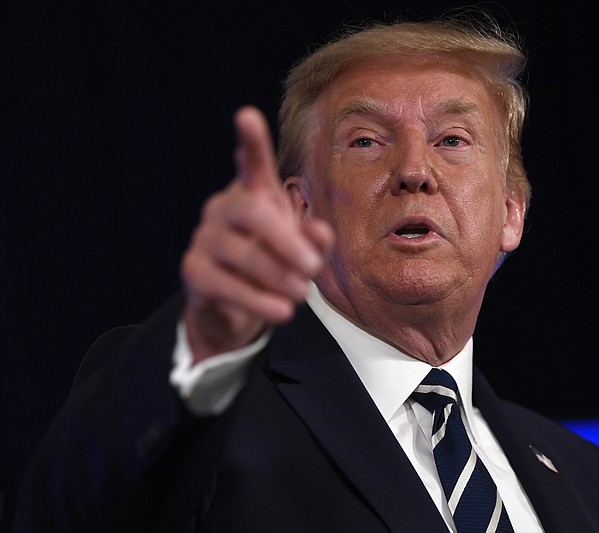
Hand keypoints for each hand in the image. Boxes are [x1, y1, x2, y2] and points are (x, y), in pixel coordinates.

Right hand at [180, 106, 333, 362]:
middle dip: (285, 241)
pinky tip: (283, 311)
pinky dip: (259, 300)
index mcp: (254, 195)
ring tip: (302, 295)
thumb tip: (321, 233)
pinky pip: (226, 285)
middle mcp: (224, 209)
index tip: (246, 116)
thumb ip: (314, 240)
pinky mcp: (194, 272)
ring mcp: (204, 238)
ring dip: (278, 277)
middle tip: (313, 269)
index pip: (252, 164)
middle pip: (251, 212)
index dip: (251, 141)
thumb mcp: (302, 251)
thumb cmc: (275, 265)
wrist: (235, 308)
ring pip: (241, 253)